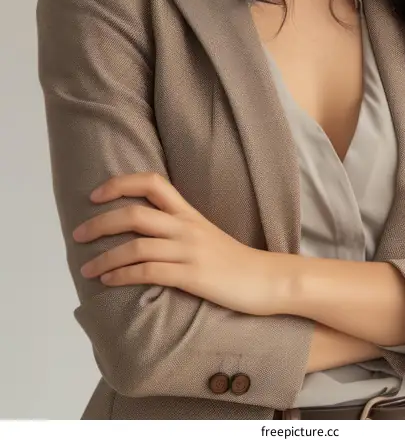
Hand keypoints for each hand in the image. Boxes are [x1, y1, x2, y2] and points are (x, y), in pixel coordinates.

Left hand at [72, 172, 277, 315]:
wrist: (267, 279)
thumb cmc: (234, 261)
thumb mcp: (205, 235)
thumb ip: (178, 228)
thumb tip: (144, 230)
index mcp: (188, 212)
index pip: (152, 182)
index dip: (120, 183)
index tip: (96, 194)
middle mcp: (186, 226)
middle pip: (135, 213)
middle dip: (100, 222)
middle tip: (78, 234)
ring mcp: (189, 251)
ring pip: (136, 245)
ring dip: (105, 258)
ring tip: (86, 269)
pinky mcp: (192, 276)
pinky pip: (150, 272)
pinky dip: (123, 275)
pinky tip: (109, 282)